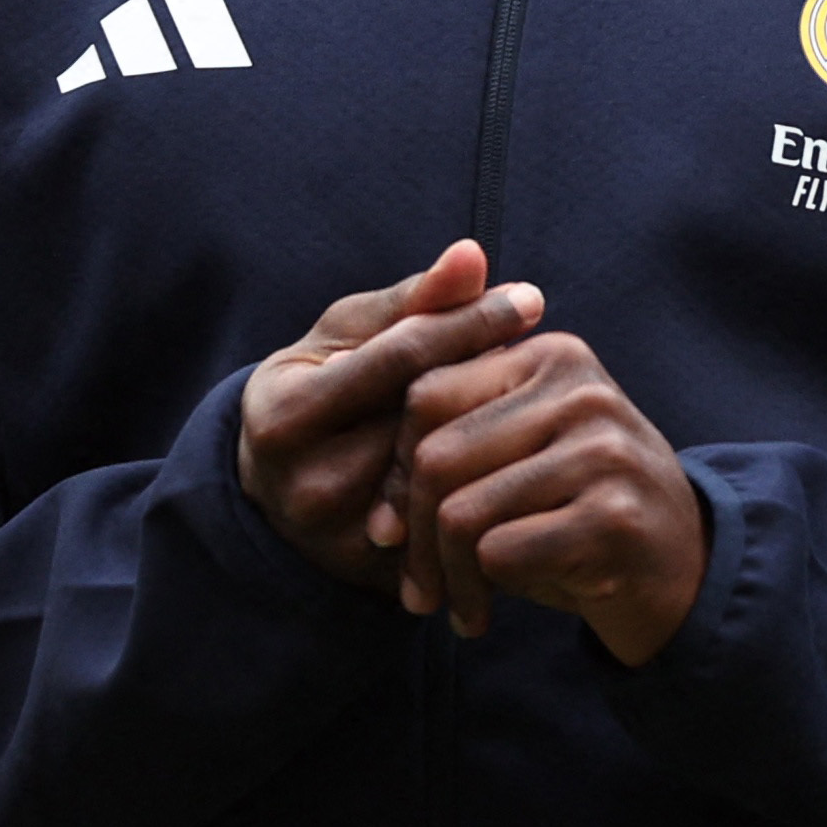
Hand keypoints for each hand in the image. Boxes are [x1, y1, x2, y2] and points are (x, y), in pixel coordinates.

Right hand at [234, 242, 544, 592]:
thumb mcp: (347, 334)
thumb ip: (410, 301)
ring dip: (495, 433)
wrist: (276, 483)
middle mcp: (306, 483)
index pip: (398, 359)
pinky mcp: (375, 572)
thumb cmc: (320, 384)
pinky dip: (487, 486)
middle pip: (427, 420)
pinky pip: (450, 524)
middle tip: (549, 350)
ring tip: (539, 398)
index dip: (470, 323)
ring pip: (444, 473)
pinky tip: (526, 453)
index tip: (531, 298)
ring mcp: (340, 536)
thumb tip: (473, 254)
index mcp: (286, 415)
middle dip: (489, 379)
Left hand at [394, 328, 709, 665]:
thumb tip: (362, 489)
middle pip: (437, 456)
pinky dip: (479, 592)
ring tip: (454, 605)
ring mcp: (605, 450)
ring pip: (461, 511)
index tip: (390, 528)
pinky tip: (488, 612)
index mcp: (552, 356)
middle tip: (416, 587)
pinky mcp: (615, 516)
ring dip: (442, 576)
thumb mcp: (523, 451)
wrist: (681, 564)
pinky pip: (499, 552)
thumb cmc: (576, 509)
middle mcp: (582, 391)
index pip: (427, 394)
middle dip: (410, 533)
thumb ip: (457, 434)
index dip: (392, 469)